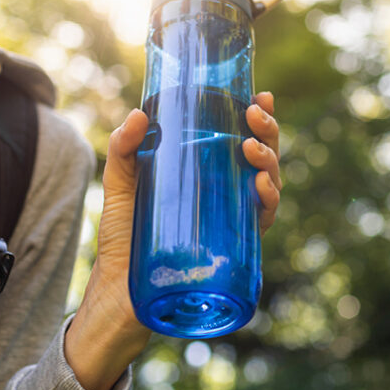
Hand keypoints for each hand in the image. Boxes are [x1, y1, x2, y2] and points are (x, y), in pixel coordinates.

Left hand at [64, 91, 281, 389]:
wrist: (119, 292)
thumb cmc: (123, 239)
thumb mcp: (120, 186)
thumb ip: (123, 149)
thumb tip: (140, 113)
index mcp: (209, 176)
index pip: (242, 141)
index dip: (259, 119)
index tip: (260, 96)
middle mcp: (227, 196)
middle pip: (262, 158)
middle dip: (268, 132)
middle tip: (254, 115)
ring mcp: (232, 222)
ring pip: (269, 185)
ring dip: (270, 162)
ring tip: (251, 147)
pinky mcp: (233, 248)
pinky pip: (261, 222)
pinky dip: (267, 202)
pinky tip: (261, 186)